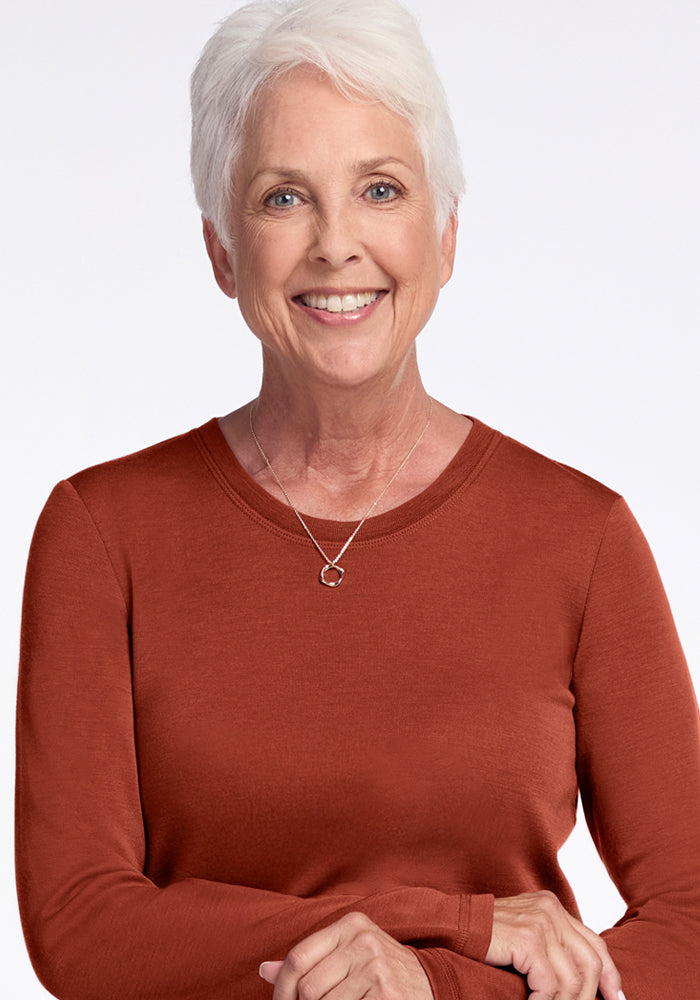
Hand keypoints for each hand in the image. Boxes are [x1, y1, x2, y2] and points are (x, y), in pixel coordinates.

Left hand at [259, 911, 432, 999]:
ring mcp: (376, 966)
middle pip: (308, 987)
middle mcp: (363, 940)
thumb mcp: (348, 956)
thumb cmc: (381, 973)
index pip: (298, 957)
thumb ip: (310, 961)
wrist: (432, 985)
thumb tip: (264, 970)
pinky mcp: (386, 992)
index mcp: (350, 925)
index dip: (282, 989)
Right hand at [485, 891, 622, 999]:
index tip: (615, 999)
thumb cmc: (485, 937)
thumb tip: (579, 981)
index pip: (595, 943)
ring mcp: (540, 922)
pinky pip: (551, 985)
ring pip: (573, 979)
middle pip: (591, 961)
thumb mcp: (524, 934)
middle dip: (594, 995)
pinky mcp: (528, 939)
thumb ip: (550, 945)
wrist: (451, 924)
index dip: (610, 975)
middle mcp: (550, 909)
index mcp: (552, 906)